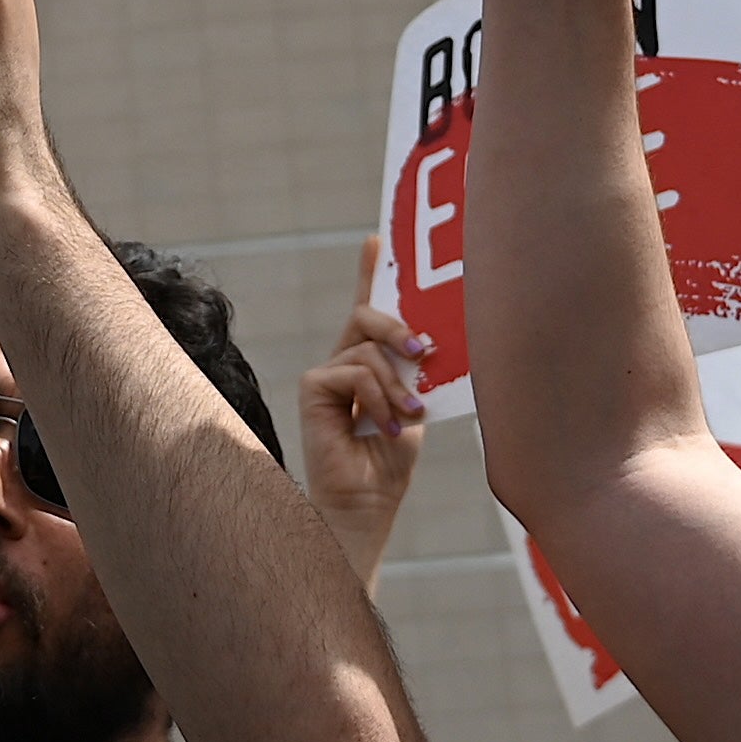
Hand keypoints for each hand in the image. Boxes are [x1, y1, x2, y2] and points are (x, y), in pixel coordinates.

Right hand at [297, 277, 432, 575]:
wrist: (367, 502)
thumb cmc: (391, 462)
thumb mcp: (415, 406)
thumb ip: (415, 373)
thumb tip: (427, 339)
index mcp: (370, 362)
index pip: (368, 308)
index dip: (370, 272)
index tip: (377, 239)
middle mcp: (344, 361)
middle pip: (368, 315)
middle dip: (398, 326)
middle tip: (422, 350)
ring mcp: (326, 373)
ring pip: (369, 349)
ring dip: (397, 386)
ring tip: (407, 419)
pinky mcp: (313, 387)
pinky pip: (355, 372)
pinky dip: (377, 399)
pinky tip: (380, 428)